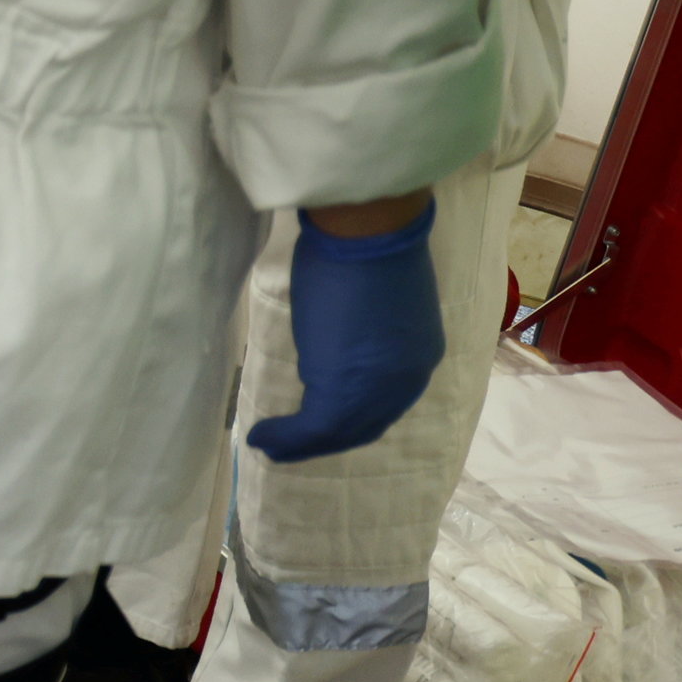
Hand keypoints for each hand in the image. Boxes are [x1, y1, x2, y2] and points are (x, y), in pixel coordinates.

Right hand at [246, 200, 445, 462]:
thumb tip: (336, 338)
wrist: (367, 235)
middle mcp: (406, 380)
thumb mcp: (374, 301)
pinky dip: (285, 436)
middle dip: (326, 441)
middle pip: (364, 426)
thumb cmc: (365, 247)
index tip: (322, 425)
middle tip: (291, 447)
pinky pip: (313, 428)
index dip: (351, 419)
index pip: (385, 401)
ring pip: (339, 432)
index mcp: (418, 356)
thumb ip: (364, 332)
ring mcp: (377, 389)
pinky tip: (263, 435)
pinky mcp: (343, 391)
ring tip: (271, 445)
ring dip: (301, 444)